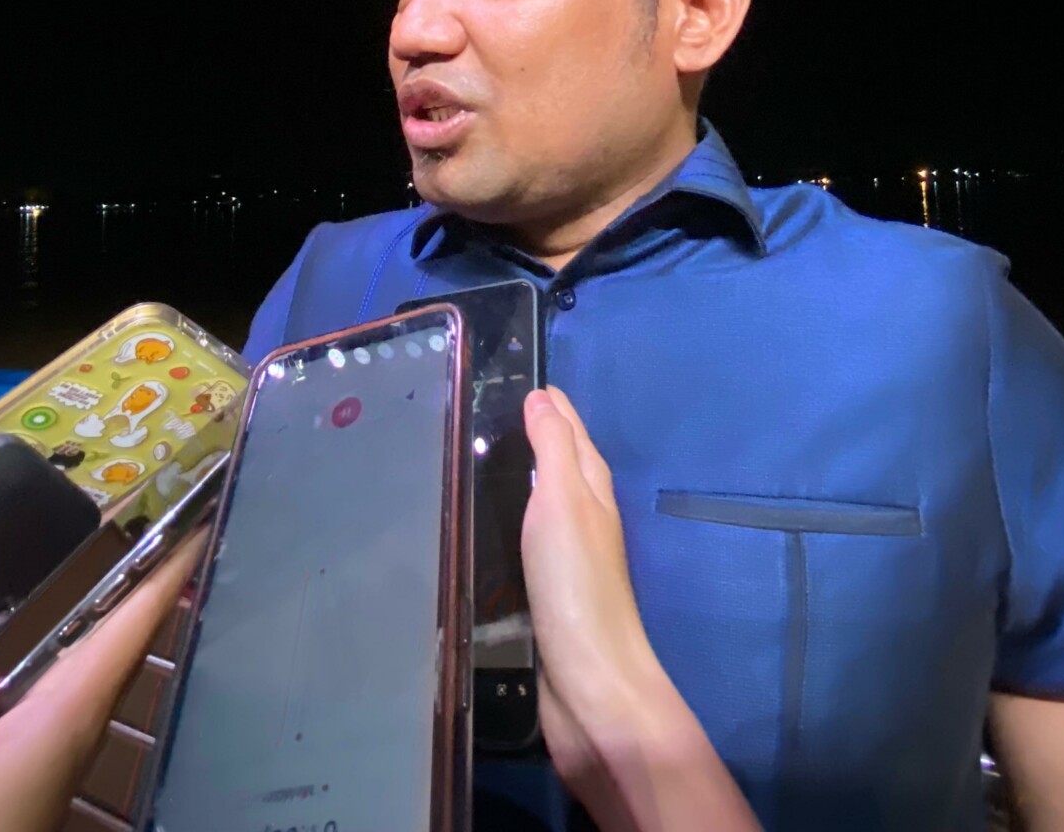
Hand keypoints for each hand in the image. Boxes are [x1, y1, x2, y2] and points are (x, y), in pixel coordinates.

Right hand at [0, 531, 204, 831]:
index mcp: (71, 714)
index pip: (133, 625)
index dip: (166, 573)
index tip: (203, 526)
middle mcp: (75, 732)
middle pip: (117, 646)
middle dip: (139, 590)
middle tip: (162, 534)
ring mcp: (50, 761)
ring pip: (77, 677)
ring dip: (90, 627)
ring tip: (103, 574)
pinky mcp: (20, 782)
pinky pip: (40, 706)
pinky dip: (38, 667)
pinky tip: (6, 658)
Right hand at [521, 387, 758, 831]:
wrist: (590, 683)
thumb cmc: (577, 586)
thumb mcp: (564, 502)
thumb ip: (553, 449)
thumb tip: (543, 396)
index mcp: (592, 491)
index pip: (571, 432)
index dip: (549, 405)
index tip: (514, 379)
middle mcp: (585, 519)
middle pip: (559, 465)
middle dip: (530, 436)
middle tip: (481, 413)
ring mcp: (567, 560)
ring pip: (542, 503)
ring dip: (516, 480)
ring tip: (471, 462)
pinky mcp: (546, 596)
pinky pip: (526, 542)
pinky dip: (508, 523)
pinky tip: (482, 529)